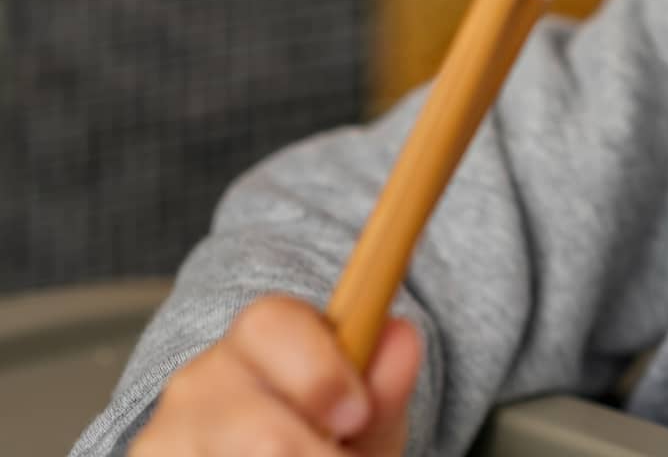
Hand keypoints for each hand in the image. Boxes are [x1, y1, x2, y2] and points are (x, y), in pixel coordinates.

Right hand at [130, 294, 421, 454]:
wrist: (262, 451)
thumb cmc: (323, 432)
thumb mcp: (362, 410)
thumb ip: (384, 380)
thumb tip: (402, 334)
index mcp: (256, 338)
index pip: (271, 325)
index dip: (320, 372)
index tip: (355, 413)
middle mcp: (197, 384)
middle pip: (263, 434)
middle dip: (314, 455)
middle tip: (335, 454)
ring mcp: (163, 439)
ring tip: (312, 455)